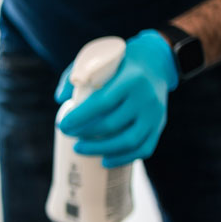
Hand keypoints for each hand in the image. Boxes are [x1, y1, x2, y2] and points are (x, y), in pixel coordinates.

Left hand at [54, 29, 178, 167]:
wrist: (156, 62)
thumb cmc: (118, 63)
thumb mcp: (98, 60)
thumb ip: (75, 76)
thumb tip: (60, 100)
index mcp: (131, 79)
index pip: (102, 103)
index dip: (80, 118)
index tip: (62, 125)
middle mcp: (146, 97)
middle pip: (113, 124)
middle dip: (85, 134)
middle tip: (68, 134)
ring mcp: (155, 113)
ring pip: (128, 141)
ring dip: (101, 149)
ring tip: (80, 148)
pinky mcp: (160, 125)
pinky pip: (144, 148)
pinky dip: (124, 158)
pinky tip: (105, 161)